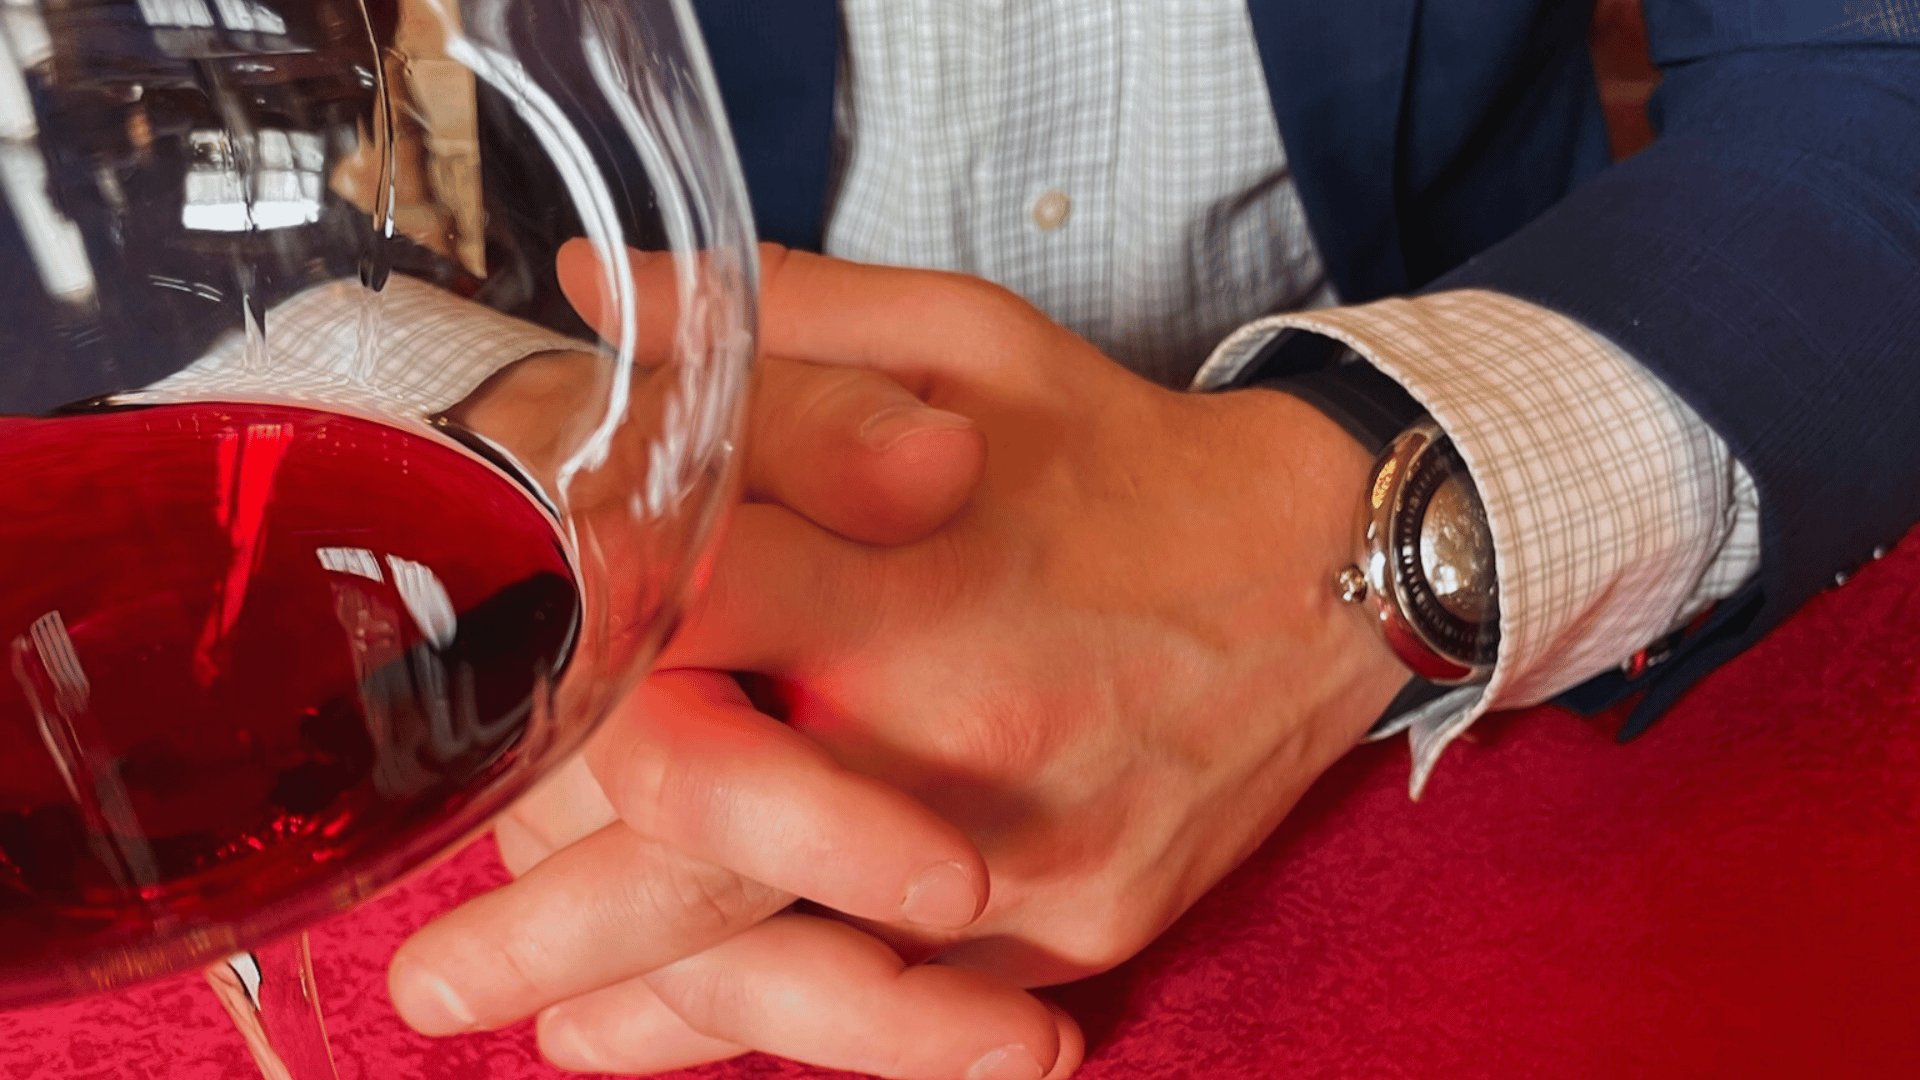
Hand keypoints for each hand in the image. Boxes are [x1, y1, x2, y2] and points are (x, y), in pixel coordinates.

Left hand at [398, 244, 1409, 1075]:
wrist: (1324, 572)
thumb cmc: (1122, 455)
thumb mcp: (967, 342)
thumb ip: (777, 325)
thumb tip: (595, 297)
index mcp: (905, 572)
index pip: (682, 615)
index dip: (548, 656)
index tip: (451, 706)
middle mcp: (955, 728)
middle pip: (709, 849)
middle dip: (547, 922)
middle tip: (423, 978)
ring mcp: (1026, 851)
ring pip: (804, 970)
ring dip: (648, 1011)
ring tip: (534, 1030)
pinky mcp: (1083, 928)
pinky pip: (917, 1007)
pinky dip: (799, 1031)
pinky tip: (699, 1038)